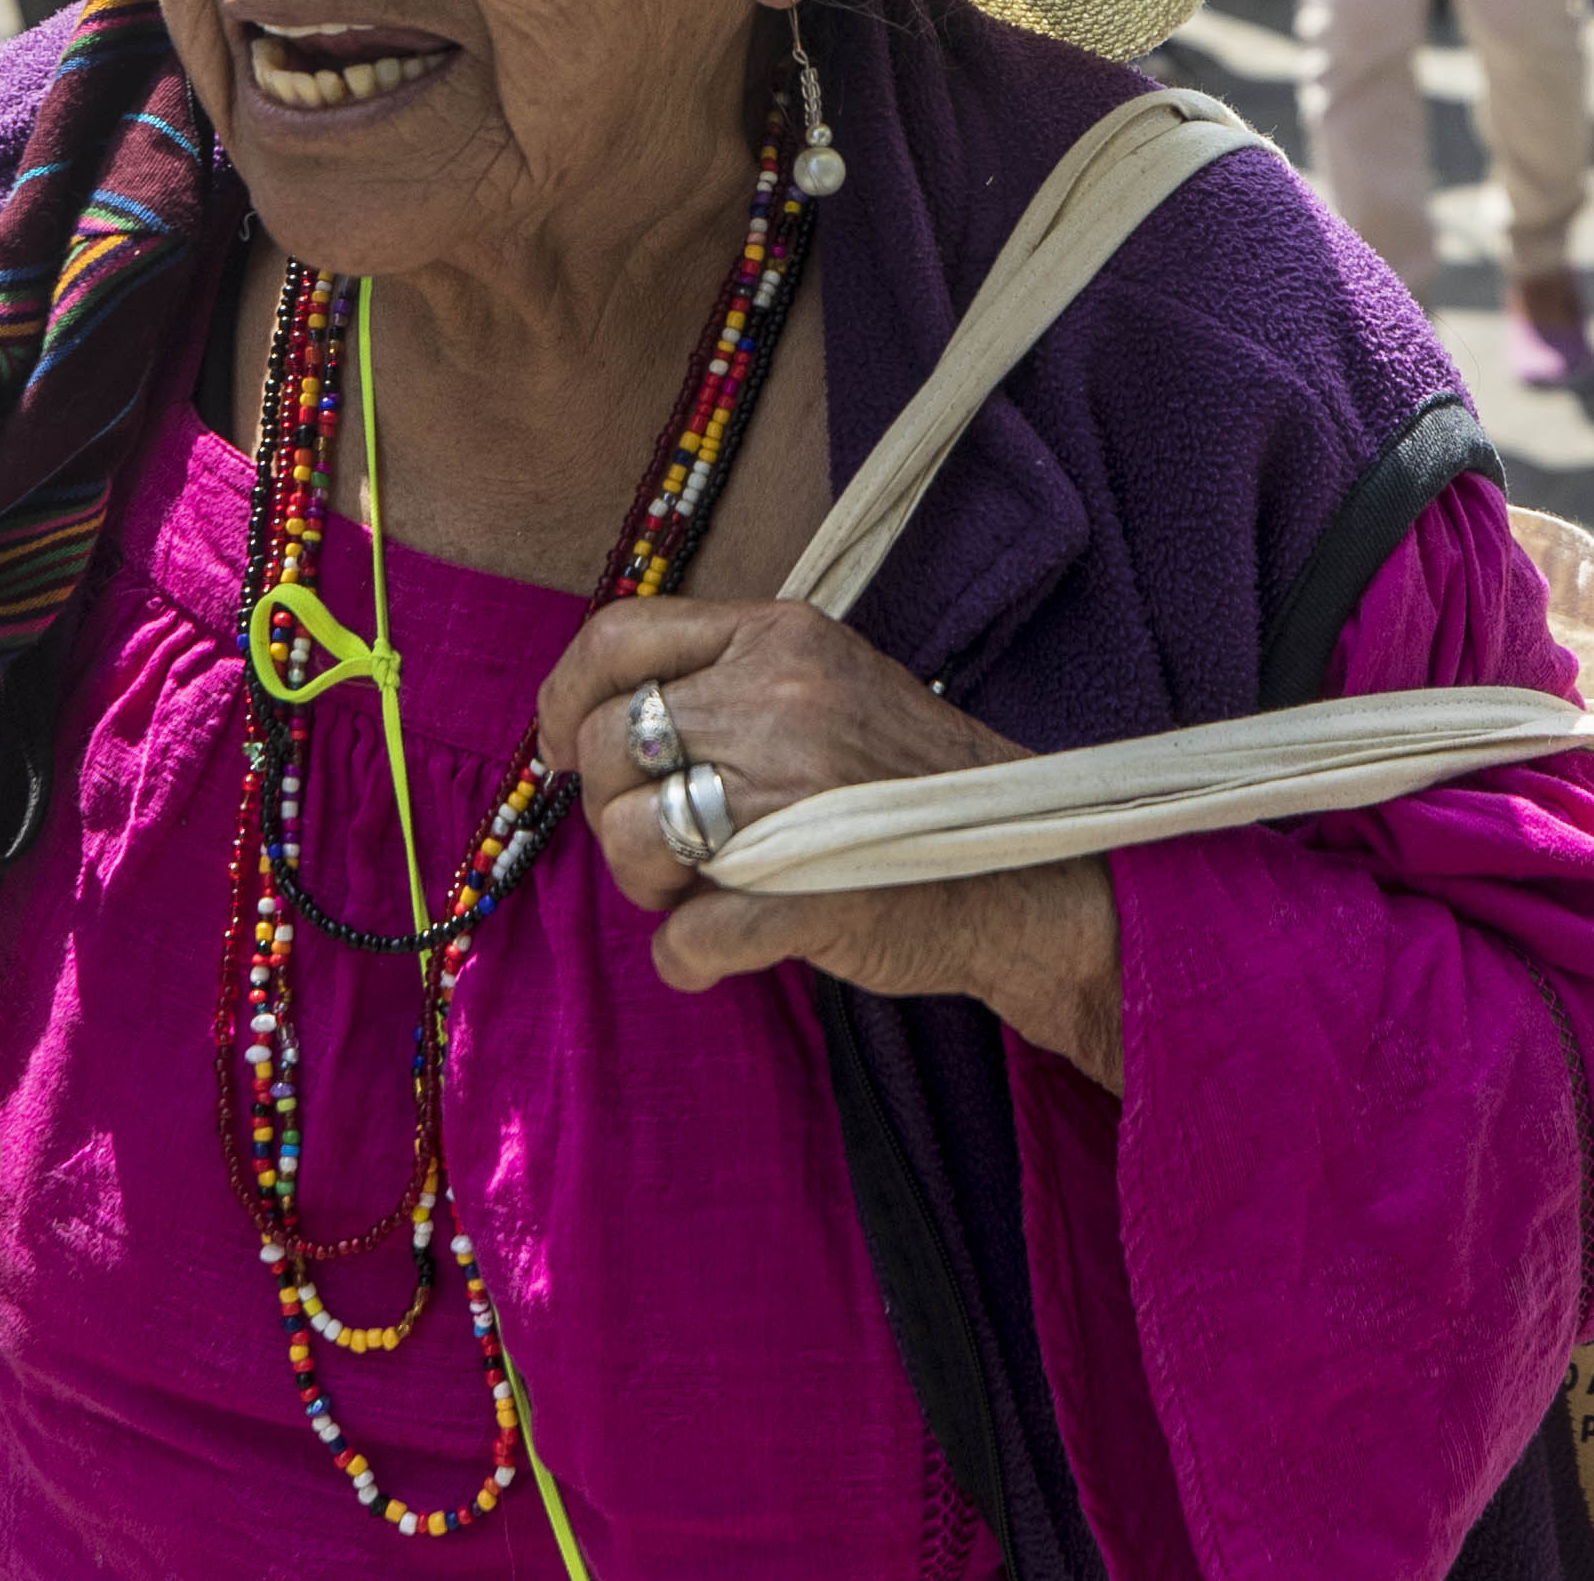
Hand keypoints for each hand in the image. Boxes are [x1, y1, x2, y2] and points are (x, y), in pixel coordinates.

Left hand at [533, 599, 1118, 1082]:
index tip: (559, 743)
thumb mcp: (829, 687)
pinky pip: (683, 938)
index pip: (620, 634)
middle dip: (614, 808)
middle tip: (668, 842)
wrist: (1033, 876)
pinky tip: (723, 950)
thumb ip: (725, 685)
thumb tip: (589, 718)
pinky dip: (688, 958)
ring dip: (650, 885)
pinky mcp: (805, 900)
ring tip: (706, 891)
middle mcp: (781, 702)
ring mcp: (794, 801)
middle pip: (610, 744)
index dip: (566, 695)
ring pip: (629, 838)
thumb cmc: (916, 789)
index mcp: (783, 638)